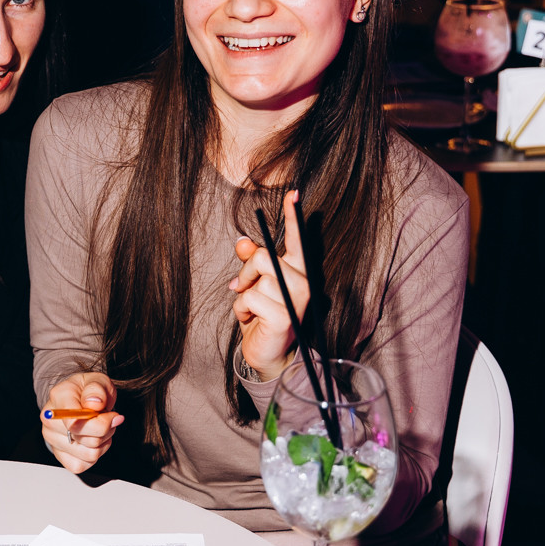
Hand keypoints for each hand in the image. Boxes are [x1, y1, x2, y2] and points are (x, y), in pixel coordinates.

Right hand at [40, 371, 121, 472]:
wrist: (79, 399)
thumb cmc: (89, 391)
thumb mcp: (98, 381)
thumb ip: (96, 389)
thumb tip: (94, 404)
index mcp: (59, 397)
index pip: (75, 423)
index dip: (100, 424)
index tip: (113, 416)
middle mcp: (50, 420)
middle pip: (86, 440)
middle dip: (106, 431)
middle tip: (108, 420)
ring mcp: (52, 438)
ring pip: (88, 454)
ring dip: (102, 444)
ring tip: (101, 430)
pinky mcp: (58, 454)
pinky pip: (81, 466)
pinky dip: (93, 457)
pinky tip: (94, 442)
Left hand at [230, 190, 309, 381]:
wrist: (266, 353)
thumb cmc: (261, 317)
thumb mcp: (254, 286)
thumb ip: (251, 263)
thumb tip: (243, 241)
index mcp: (297, 272)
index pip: (297, 240)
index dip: (293, 216)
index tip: (293, 192)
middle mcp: (303, 282)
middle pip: (264, 256)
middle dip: (246, 272)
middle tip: (244, 289)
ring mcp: (296, 299)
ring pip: (254, 278)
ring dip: (243, 295)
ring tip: (252, 311)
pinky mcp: (284, 315)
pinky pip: (249, 298)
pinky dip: (241, 310)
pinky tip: (252, 321)